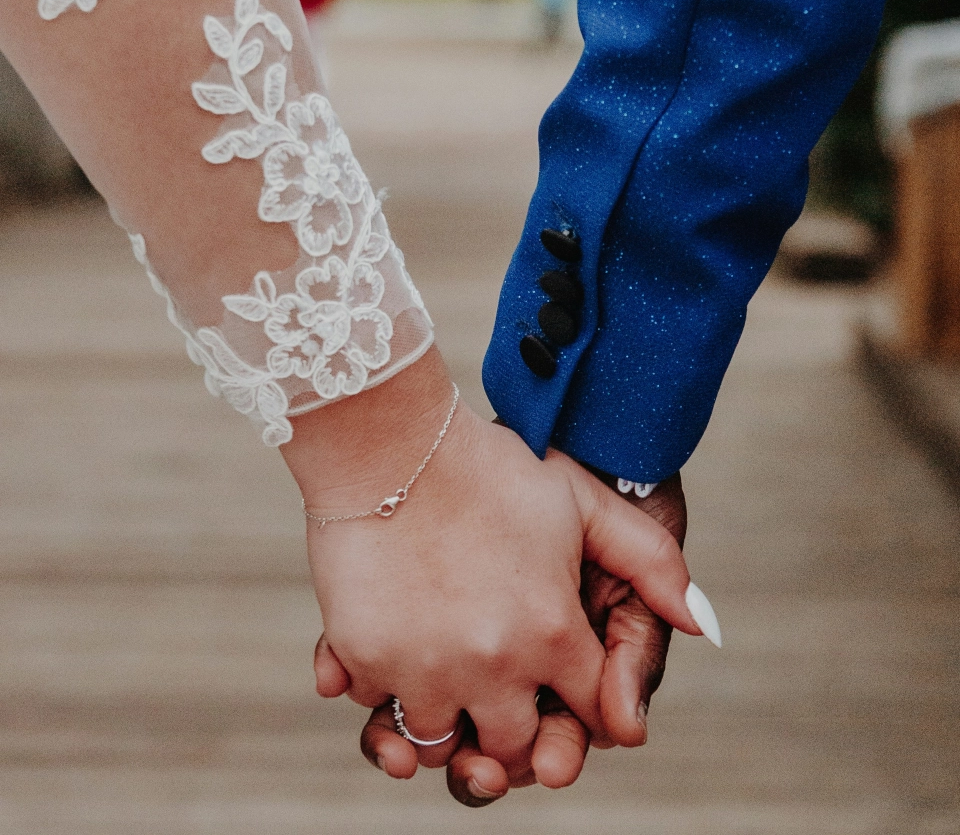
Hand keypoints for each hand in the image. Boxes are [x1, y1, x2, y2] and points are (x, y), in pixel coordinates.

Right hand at [287, 353, 698, 784]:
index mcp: (553, 635)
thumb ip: (653, 562)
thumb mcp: (583, 500)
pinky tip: (388, 655)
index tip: (561, 693)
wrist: (392, 440)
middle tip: (497, 699)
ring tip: (441, 677)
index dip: (581, 711)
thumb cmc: (489, 467)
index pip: (589, 717)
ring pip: (438, 744)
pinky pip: (376, 710)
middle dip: (512, 735)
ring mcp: (424, 669)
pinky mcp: (363, 659)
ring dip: (443, 721)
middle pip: (511, 749)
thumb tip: (702, 624)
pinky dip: (382, 692)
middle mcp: (494, 668)